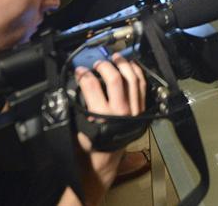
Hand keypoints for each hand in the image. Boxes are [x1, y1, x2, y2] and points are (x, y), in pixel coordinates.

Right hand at [73, 55, 146, 200]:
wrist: (106, 159)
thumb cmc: (90, 145)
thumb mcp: (77, 127)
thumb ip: (76, 106)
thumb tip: (74, 85)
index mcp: (101, 117)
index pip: (92, 87)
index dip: (84, 75)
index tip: (80, 71)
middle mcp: (120, 112)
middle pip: (115, 79)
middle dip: (104, 66)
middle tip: (97, 64)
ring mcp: (133, 111)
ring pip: (132, 80)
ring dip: (123, 65)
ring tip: (115, 57)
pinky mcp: (141, 110)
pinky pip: (142, 86)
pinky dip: (137, 73)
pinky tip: (130, 66)